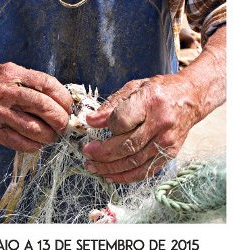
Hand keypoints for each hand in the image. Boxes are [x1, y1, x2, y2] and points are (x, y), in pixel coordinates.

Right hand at [0, 62, 72, 151]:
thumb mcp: (14, 72)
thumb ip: (35, 84)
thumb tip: (63, 104)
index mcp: (13, 73)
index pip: (47, 85)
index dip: (64, 98)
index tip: (69, 107)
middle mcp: (5, 91)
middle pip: (43, 107)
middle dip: (60, 119)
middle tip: (64, 125)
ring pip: (32, 128)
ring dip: (50, 135)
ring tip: (54, 136)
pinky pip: (17, 142)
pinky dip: (33, 146)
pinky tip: (38, 144)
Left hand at [83, 74, 200, 182]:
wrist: (191, 98)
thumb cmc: (159, 90)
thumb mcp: (134, 87)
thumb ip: (112, 105)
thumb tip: (91, 121)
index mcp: (150, 101)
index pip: (122, 121)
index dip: (105, 126)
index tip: (94, 127)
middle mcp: (160, 123)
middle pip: (126, 146)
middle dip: (102, 153)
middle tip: (86, 153)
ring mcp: (166, 141)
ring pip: (134, 162)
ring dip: (110, 168)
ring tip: (92, 167)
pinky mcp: (169, 154)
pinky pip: (145, 171)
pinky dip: (126, 177)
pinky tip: (111, 176)